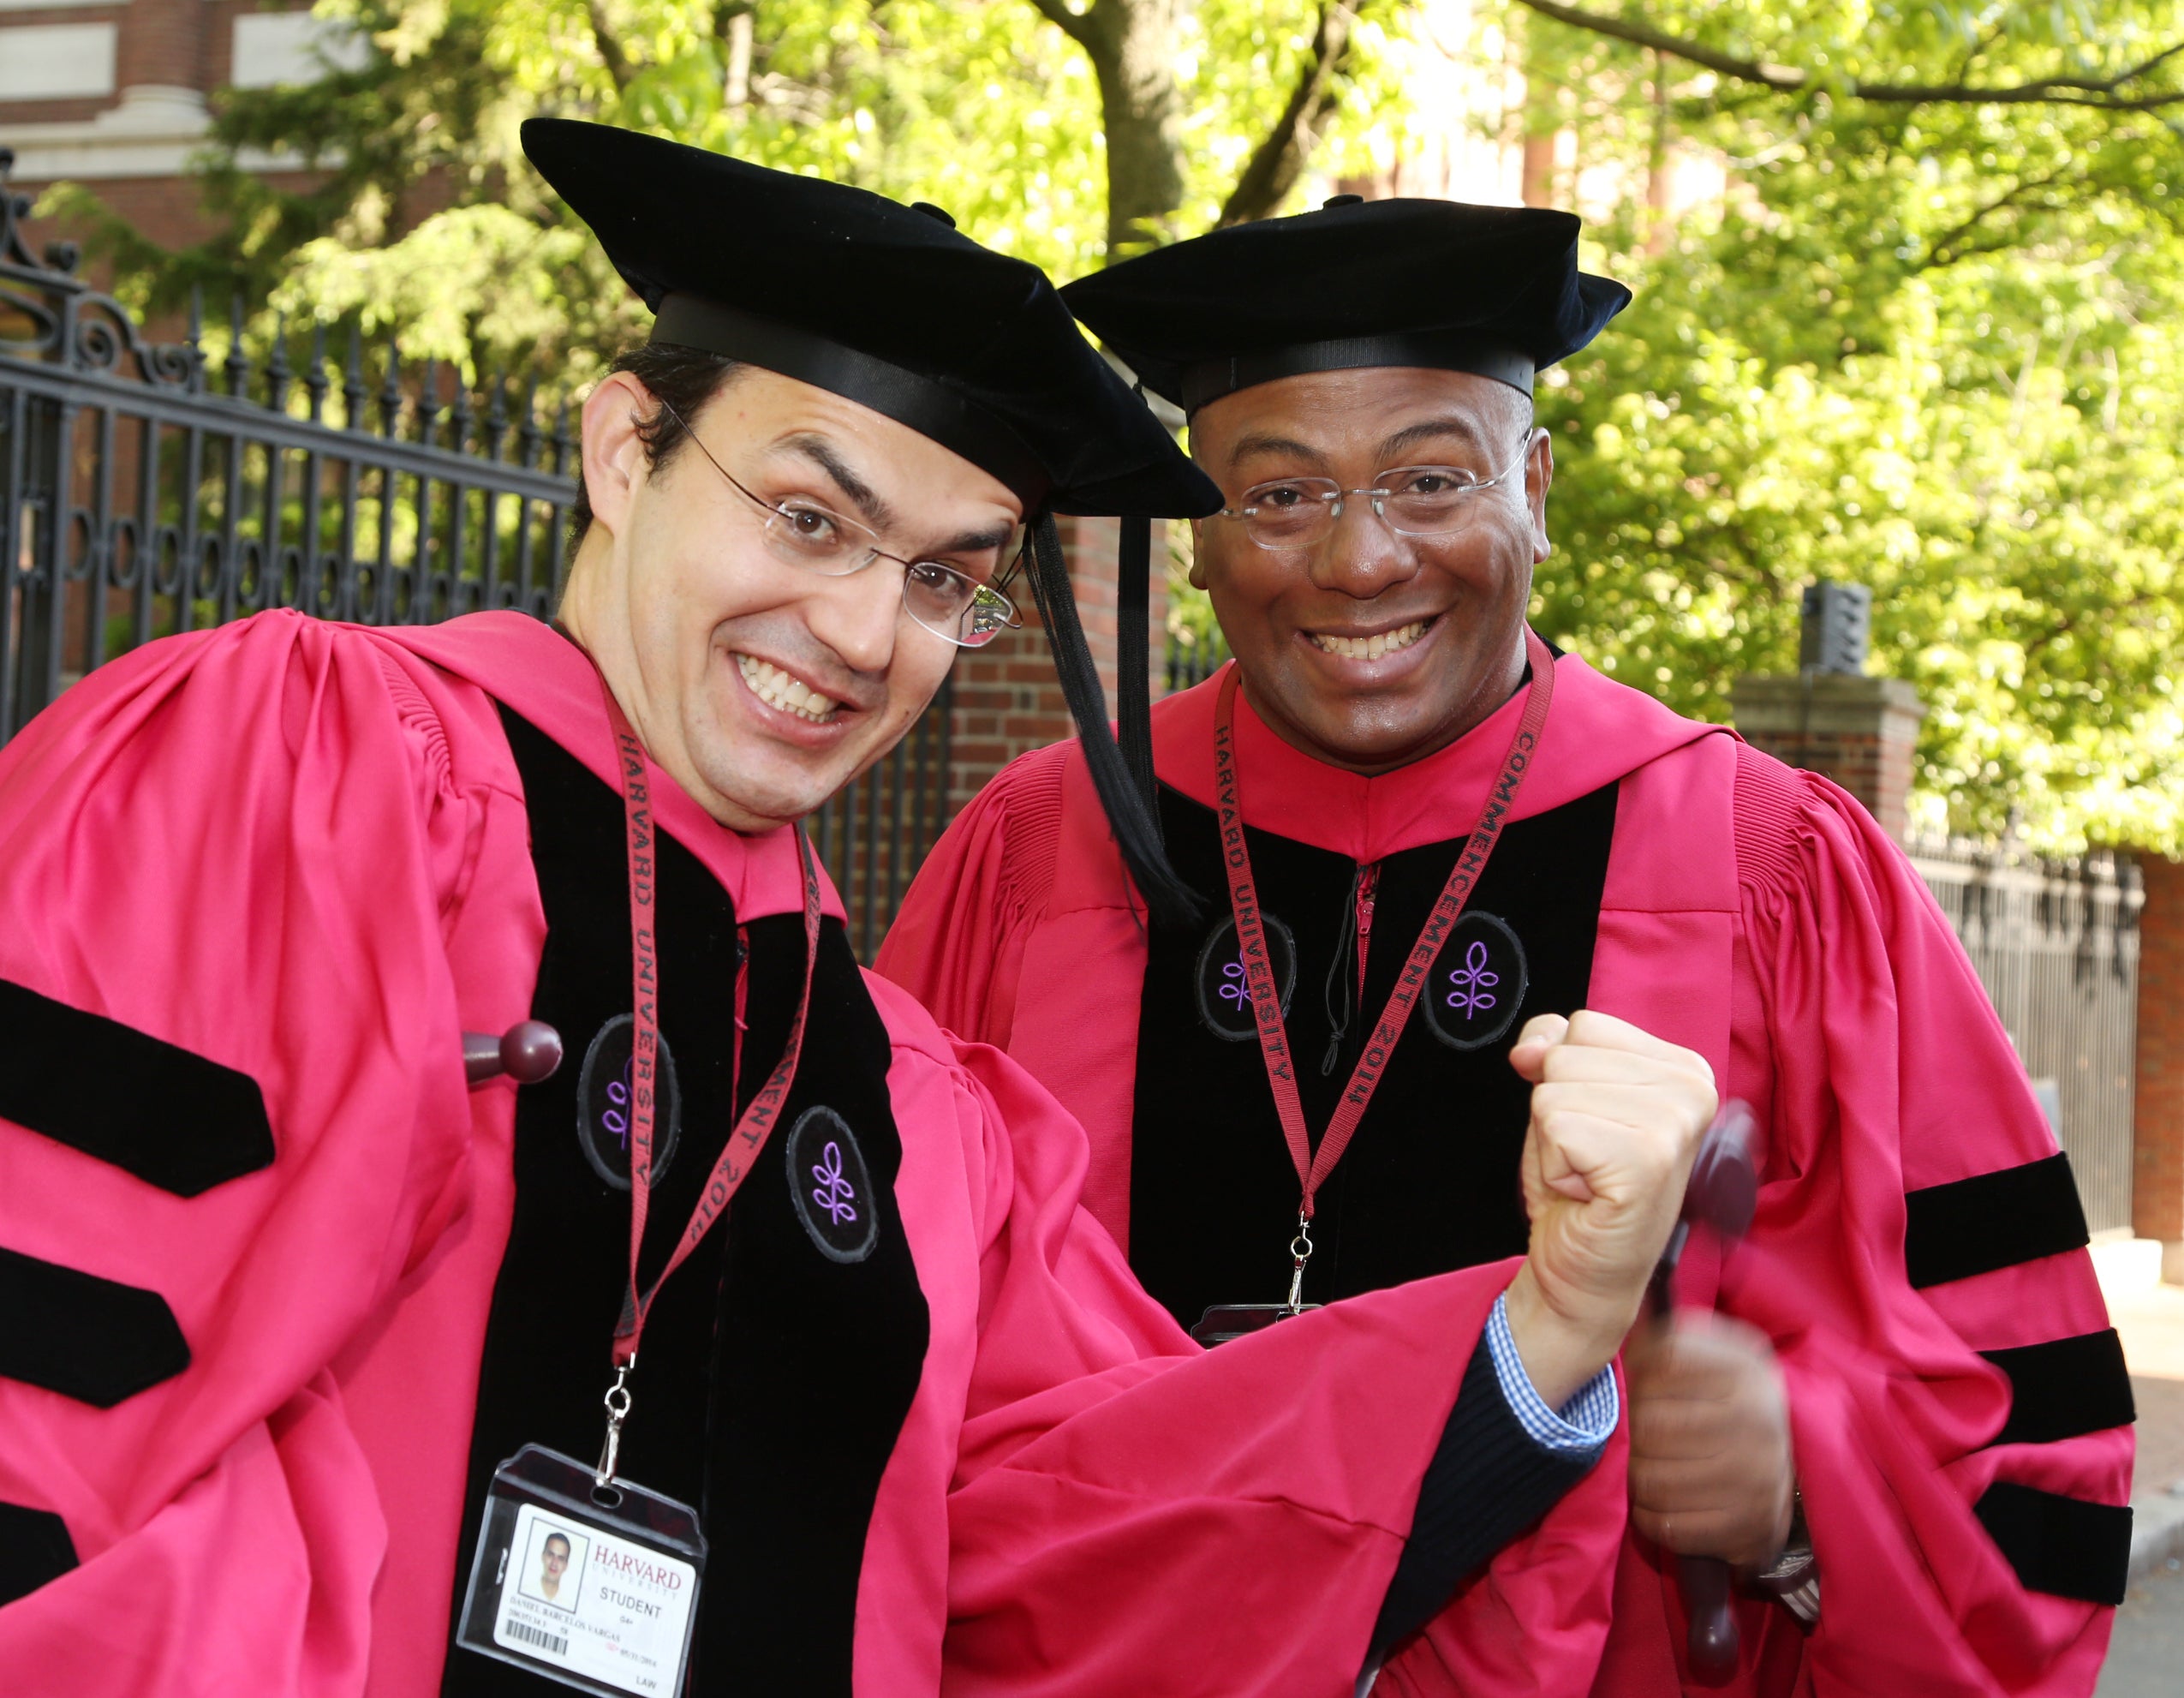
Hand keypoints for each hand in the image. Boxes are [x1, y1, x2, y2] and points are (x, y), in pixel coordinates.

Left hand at [1500, 1011, 1716, 1406]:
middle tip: (1589, 1159)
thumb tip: (1533, 1046)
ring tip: (1589, 1176)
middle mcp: (1695, 1089)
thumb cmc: (1580, 1189)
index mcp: (1686, 1069)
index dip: (1565, 1077)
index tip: (1594, 1128)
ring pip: (1554, 1088)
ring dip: (1554, 1139)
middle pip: (1567, 1052)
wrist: (1583, 1274)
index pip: (1585, 1024)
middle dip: (1557, 1108)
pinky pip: (1554, 1124)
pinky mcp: (1648, 1159)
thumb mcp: (1563, 1098)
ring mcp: (1676, 1124)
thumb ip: (1552, 1047)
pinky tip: (1587, 1193)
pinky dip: (1553, 1164)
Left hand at [1626, 1311, 1795, 1571]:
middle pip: (1650, 1425)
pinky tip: (1659, 1501)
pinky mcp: (1751, 1527)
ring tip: (1648, 1466)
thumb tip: (1633, 1332)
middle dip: (1634, 1431)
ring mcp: (1758, 1478)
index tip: (1645, 1388)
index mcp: (1746, 1369)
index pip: (1663, 1362)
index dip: (1640, 1376)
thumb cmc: (1727, 1398)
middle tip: (1642, 1435)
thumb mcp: (1710, 1352)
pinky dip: (1651, 1515)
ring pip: (1652, 1480)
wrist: (1788, 1458)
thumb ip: (1667, 1336)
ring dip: (1638, 1475)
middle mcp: (1759, 1421)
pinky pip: (1669, 1526)